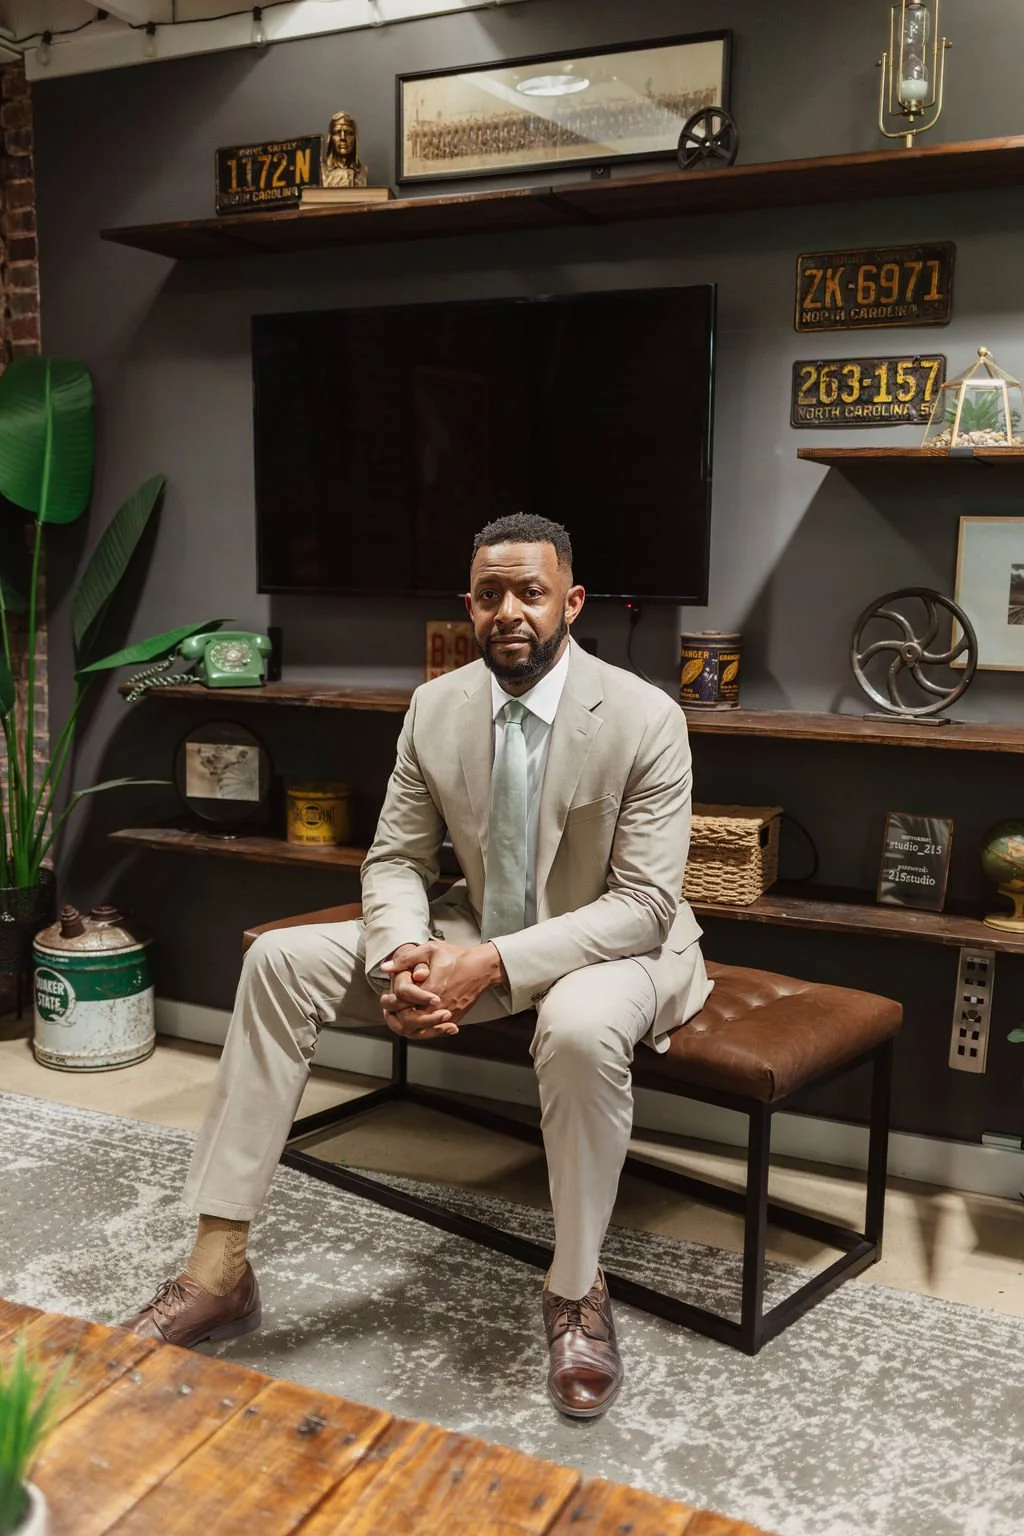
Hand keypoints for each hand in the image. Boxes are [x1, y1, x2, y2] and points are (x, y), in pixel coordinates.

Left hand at [382, 939, 504, 1025]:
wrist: (483, 967)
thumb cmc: (459, 957)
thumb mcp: (430, 950)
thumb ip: (406, 959)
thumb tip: (386, 967)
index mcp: (431, 988)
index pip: (402, 1004)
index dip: (390, 1002)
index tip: (387, 996)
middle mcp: (438, 1005)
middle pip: (409, 1021)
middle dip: (395, 1017)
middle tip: (388, 1010)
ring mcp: (447, 1013)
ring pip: (420, 1030)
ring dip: (406, 1026)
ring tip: (398, 1017)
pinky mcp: (454, 1018)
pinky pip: (434, 1031)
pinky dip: (422, 1030)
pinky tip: (415, 1022)